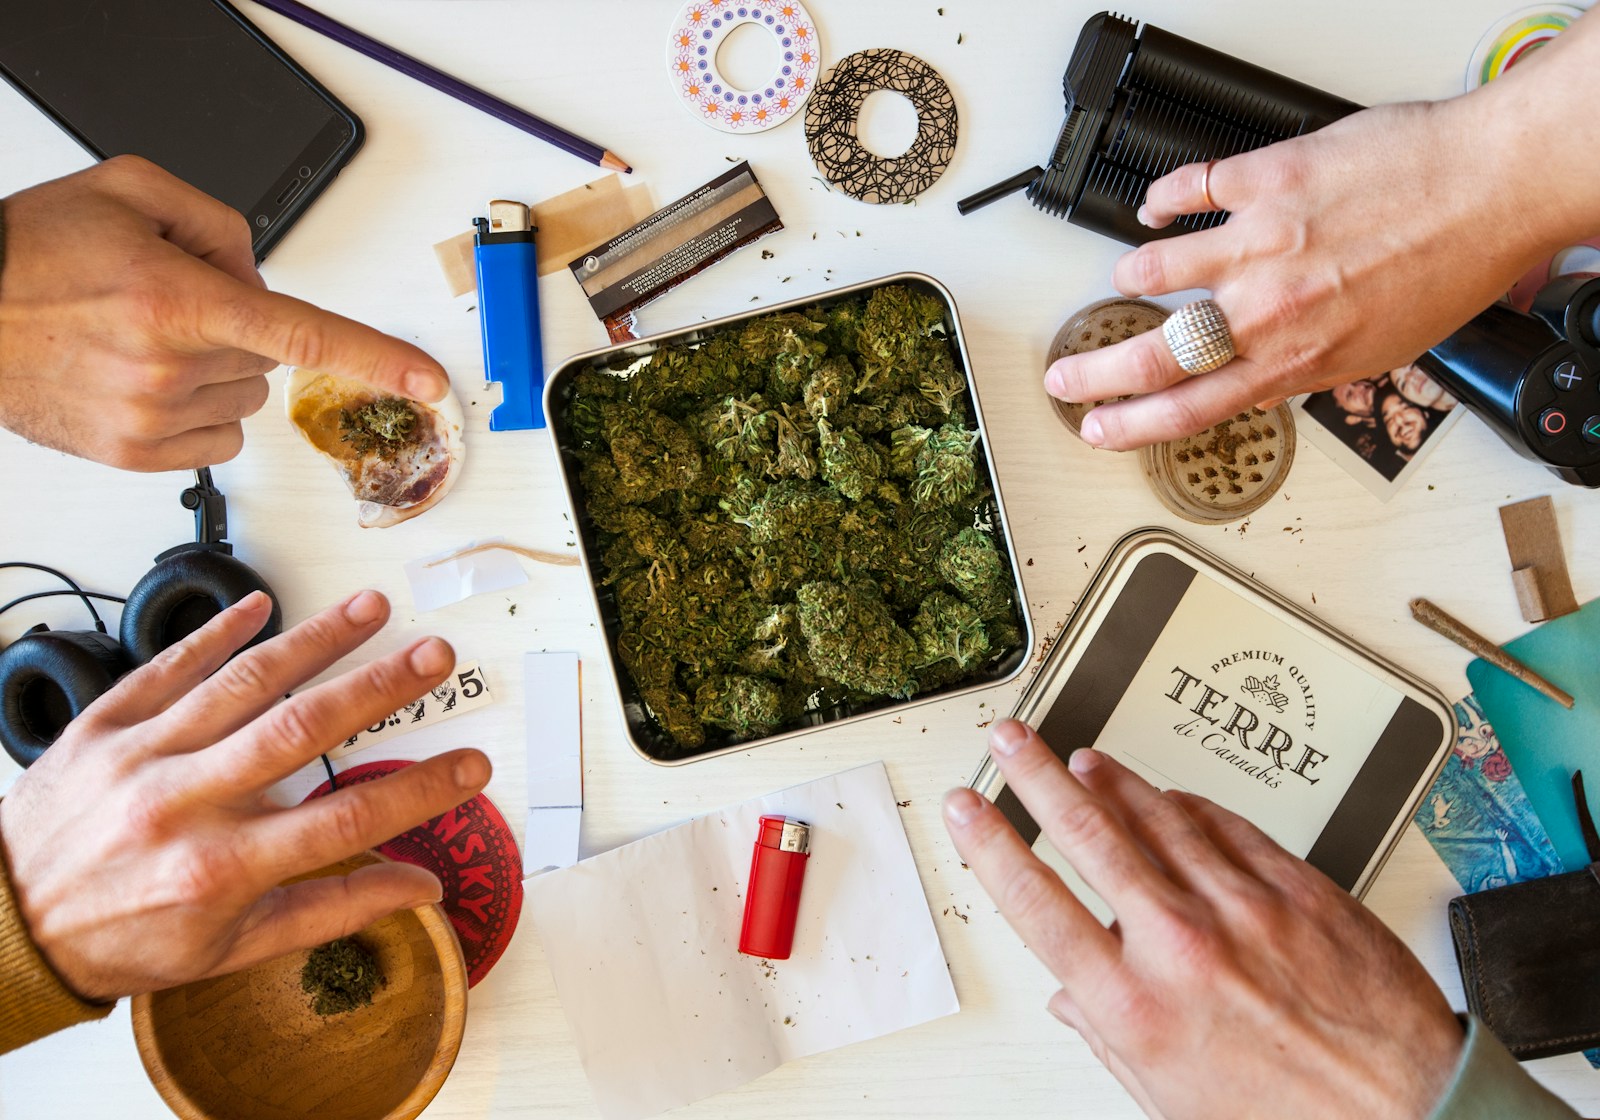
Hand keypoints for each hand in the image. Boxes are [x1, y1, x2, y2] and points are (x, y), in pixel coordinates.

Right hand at [0, 156, 449, 470]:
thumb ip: (221, 224)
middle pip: (268, 360)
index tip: (429, 382)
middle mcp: (169, 367)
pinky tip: (141, 381)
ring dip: (216, 372)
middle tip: (167, 305)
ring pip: (246, 400)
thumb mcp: (131, 192)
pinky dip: (195, 410)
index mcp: (178, 300)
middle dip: (238, 330)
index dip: (377, 359)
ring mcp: (151, 420)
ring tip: (142, 342)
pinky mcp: (136, 456)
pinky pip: (216, 438)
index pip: (305, 336)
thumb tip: (263, 278)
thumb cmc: (33, 254)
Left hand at [0, 590, 489, 1000]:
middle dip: (376, 688)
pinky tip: (261, 606)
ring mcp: (141, 756)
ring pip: (240, 684)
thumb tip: (416, 889)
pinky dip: (215, 633)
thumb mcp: (234, 948)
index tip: (470, 765)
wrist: (5, 926)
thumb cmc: (123, 938)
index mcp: (221, 869)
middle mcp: (183, 805)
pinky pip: (167, 667)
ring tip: (371, 609)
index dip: (419, 790)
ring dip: (314, 641)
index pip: (345, 821)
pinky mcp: (103, 726)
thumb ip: (331, 909)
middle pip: (298, 732)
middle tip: (432, 654)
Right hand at [943, 720, 1461, 1119]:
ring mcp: (1240, 908)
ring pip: (1156, 815)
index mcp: (1136, 1005)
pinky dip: (1188, 804)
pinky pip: (1226, 825)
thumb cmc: (1289, 1118)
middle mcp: (1181, 945)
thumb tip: (1072, 1002)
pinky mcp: (1295, 887)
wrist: (1407, 1113)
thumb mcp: (1170, 1098)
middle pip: (1087, 831)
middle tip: (1012, 739)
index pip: (1035, 900)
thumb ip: (1109, 1038)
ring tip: (1082, 759)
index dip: (989, 843)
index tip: (968, 807)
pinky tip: (1171, 796)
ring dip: (1110, 780)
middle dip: (1035, 773)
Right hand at [1046, 92, 1584, 449]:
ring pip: (1157, 267)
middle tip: (1065, 375)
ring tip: (1126, 279)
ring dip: (1133, 277)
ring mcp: (1260, 239)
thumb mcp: (1382, 349)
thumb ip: (1311, 365)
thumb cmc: (1453, 261)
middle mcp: (1268, 306)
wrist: (1492, 184)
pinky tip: (1156, 202)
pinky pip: (1193, 188)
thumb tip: (1271, 376)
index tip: (1098, 428)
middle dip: (1093, 373)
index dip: (1129, 427)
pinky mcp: (1266, 179)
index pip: (1188, 409)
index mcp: (1295, 357)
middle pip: (1152, 354)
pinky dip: (1164, 198)